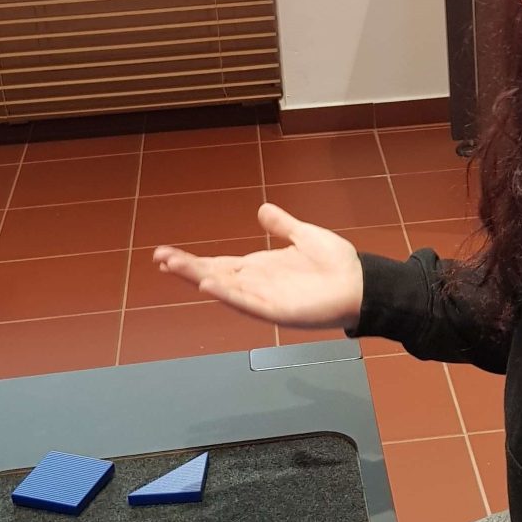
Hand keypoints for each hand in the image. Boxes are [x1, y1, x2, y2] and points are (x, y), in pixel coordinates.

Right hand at [152, 203, 362, 327]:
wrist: (362, 284)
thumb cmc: (336, 264)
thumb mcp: (304, 236)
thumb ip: (282, 225)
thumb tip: (263, 210)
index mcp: (259, 268)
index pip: (219, 263)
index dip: (193, 260)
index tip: (165, 255)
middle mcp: (256, 284)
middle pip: (214, 275)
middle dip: (186, 269)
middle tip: (158, 259)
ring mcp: (265, 299)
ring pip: (224, 288)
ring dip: (199, 279)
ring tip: (173, 268)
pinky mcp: (277, 311)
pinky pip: (247, 303)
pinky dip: (227, 294)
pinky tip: (209, 285)